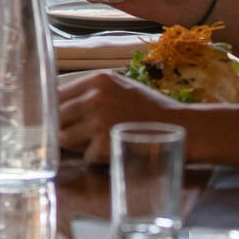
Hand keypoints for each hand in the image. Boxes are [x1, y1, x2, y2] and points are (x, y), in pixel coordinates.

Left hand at [59, 70, 183, 162]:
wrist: (181, 127)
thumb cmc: (151, 109)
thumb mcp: (121, 87)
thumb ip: (93, 92)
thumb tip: (61, 105)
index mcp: (97, 80)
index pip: (58, 95)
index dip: (57, 110)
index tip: (59, 119)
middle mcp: (94, 98)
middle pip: (57, 118)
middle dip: (65, 129)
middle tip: (82, 135)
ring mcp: (97, 122)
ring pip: (65, 138)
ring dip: (77, 145)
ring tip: (98, 142)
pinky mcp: (103, 145)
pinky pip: (85, 156)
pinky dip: (95, 158)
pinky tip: (113, 150)